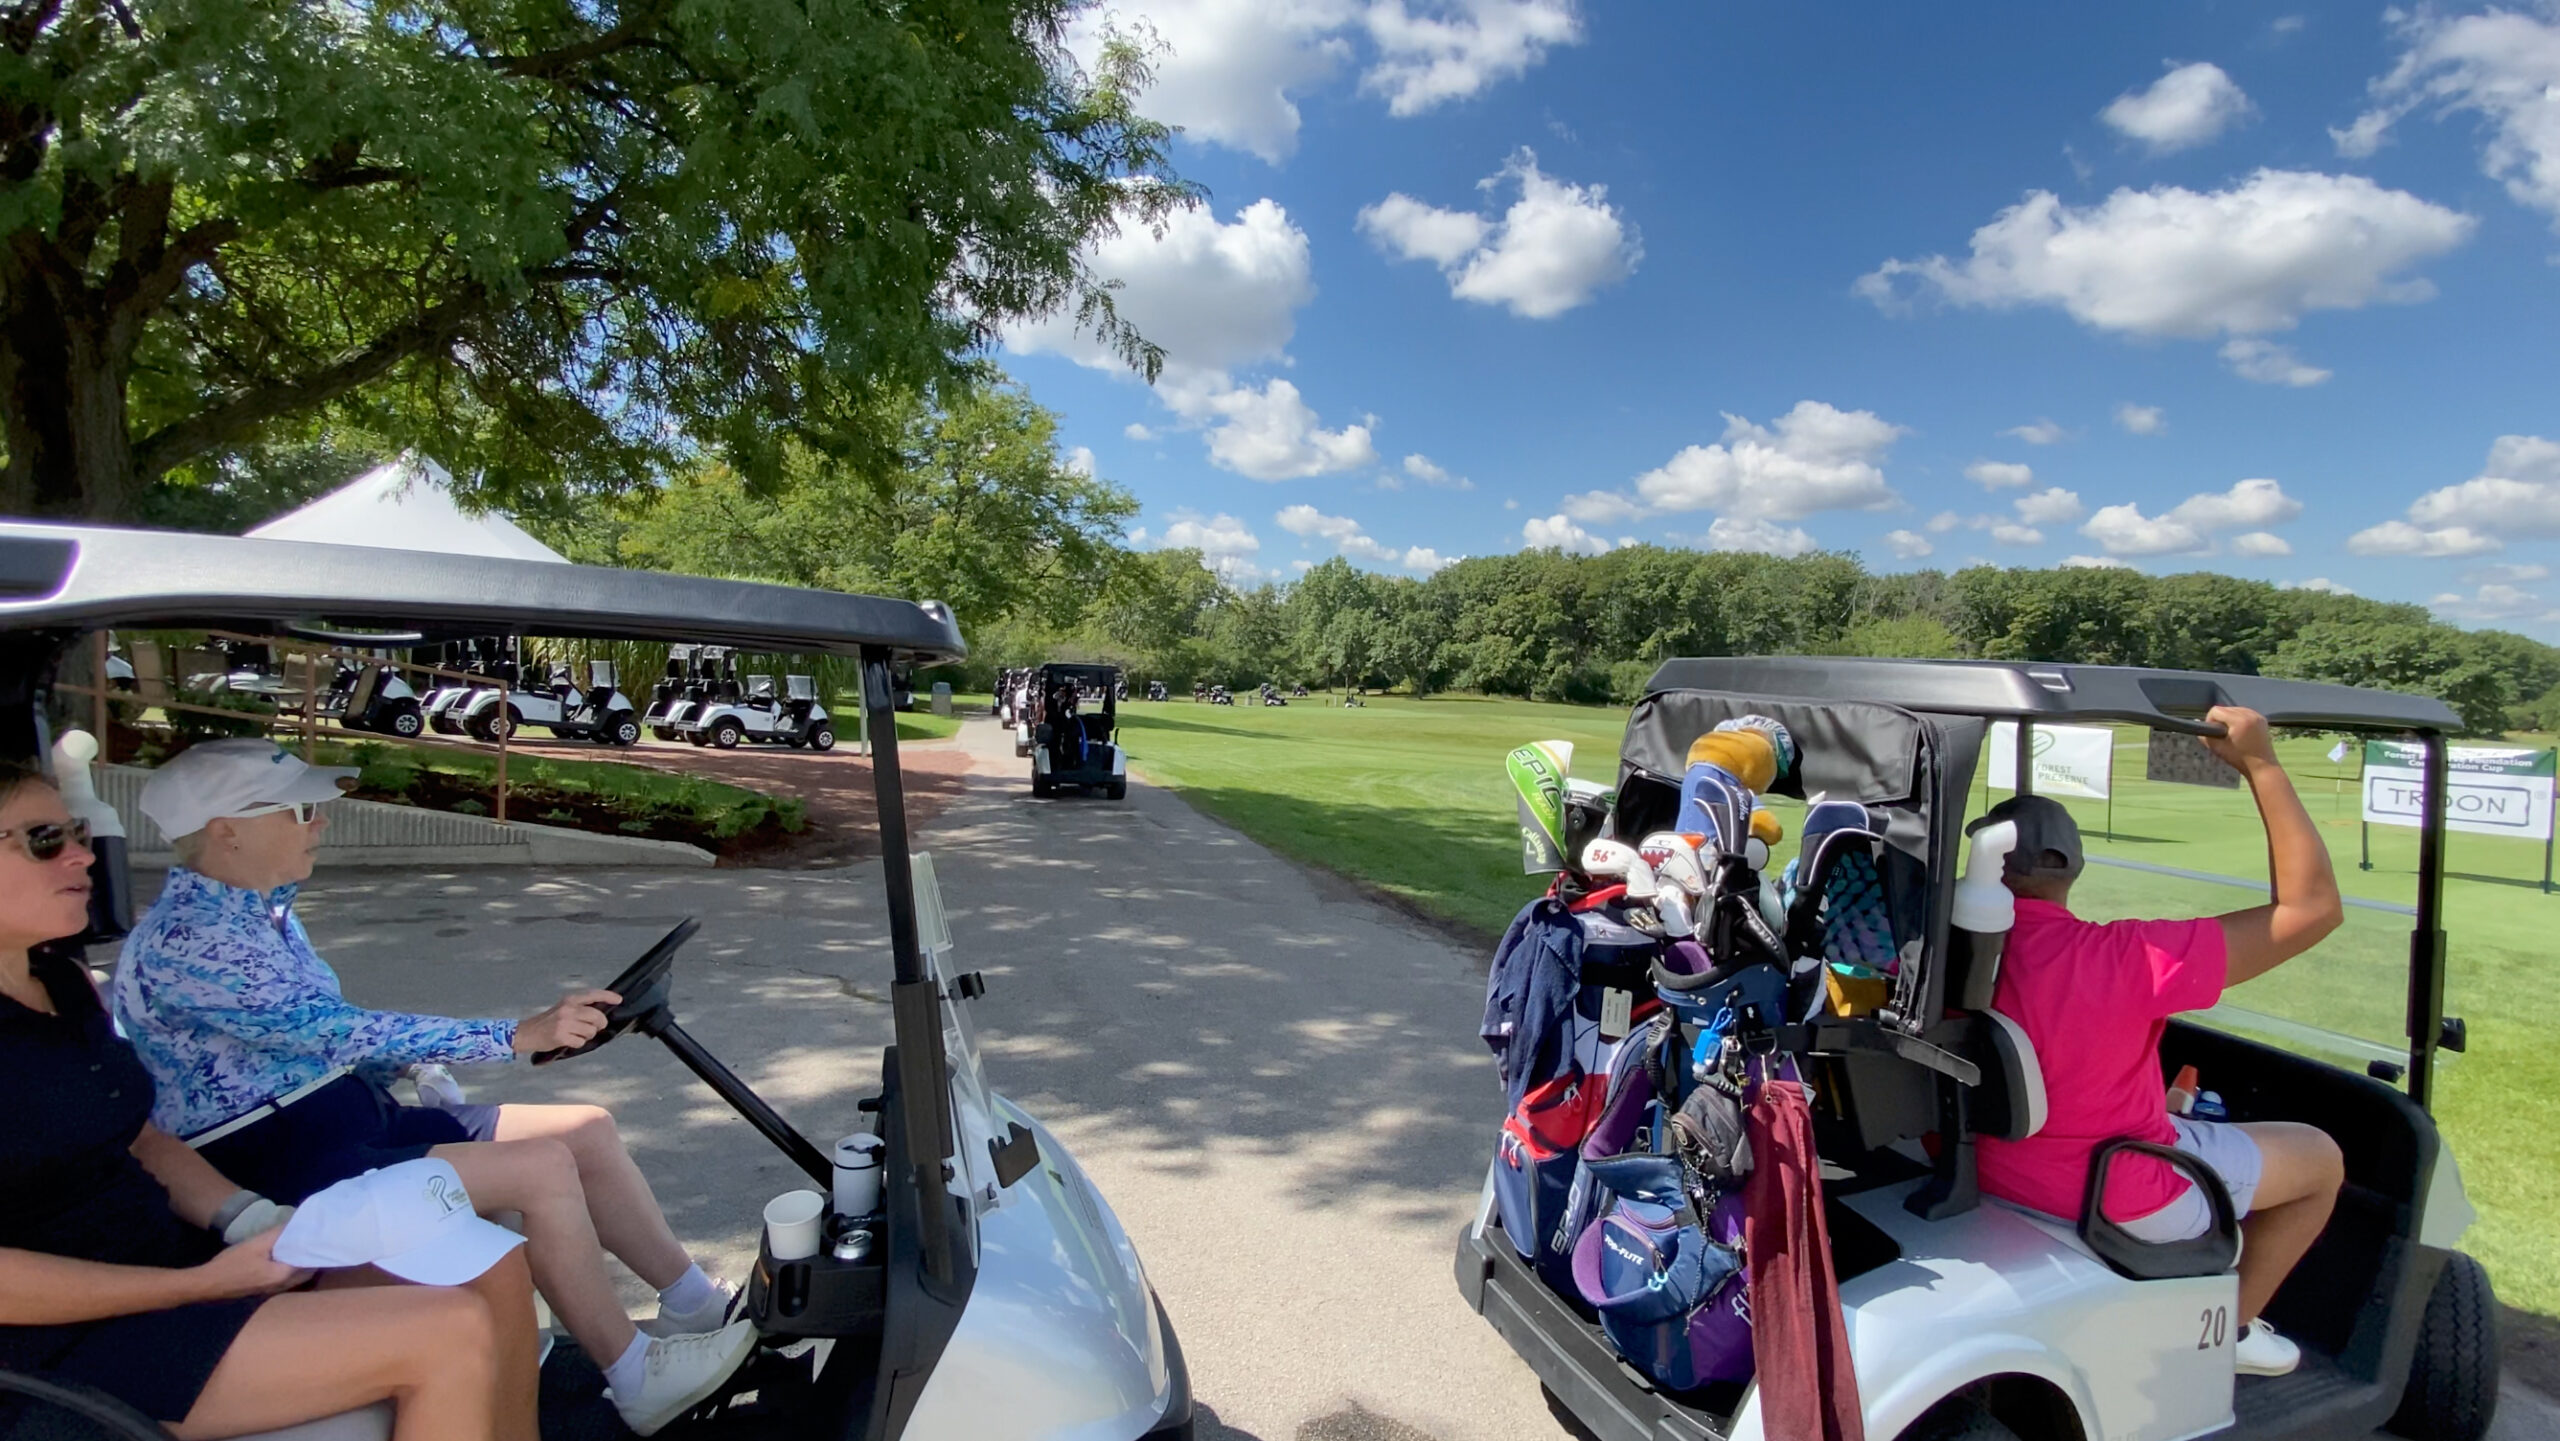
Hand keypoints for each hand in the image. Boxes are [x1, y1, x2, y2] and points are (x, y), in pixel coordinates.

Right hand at [192, 1228, 311, 1300]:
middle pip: (308, 1271)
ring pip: (298, 1276)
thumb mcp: (256, 1244)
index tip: (322, 1236)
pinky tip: (288, 1256)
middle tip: (316, 1239)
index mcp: (283, 1276)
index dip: (317, 1249)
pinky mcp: (267, 1290)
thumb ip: (278, 1235)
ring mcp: (275, 1290)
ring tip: (305, 1244)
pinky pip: (288, 1278)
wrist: (208, 1284)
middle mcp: (283, 1286)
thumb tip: (296, 1223)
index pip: (311, 1263)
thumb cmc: (232, 1264)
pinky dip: (293, 1267)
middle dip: (313, 1256)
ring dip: (303, 1262)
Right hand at [513, 989, 620, 1054]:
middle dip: (599, 1024)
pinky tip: (568, 1040)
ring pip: (591, 1031)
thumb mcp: (563, 1008)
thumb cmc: (548, 1022)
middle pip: (597, 1016)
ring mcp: (564, 1023)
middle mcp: (568, 1009)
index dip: (608, 996)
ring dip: (587, 1035)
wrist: (527, 1032)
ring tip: (575, 1034)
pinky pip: (581, 1042)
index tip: (619, 1000)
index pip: (593, 995)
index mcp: (569, 1000)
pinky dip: (578, 1043)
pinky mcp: (561, 1036)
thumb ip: (580, 1008)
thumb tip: (601, 1013)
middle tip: (594, 1027)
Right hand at [2200, 705, 2277, 772]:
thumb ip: (2206, 737)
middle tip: (2222, 733)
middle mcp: (2249, 714)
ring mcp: (2257, 715)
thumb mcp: (2218, 749)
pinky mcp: (2262, 719)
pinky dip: (2239, 718)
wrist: (2262, 766)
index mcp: (2239, 721)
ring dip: (2229, 718)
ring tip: (2231, 732)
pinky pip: (2245, 712)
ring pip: (2235, 709)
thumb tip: (2198, 726)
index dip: (2210, 720)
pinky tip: (2240, 730)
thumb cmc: (2239, 758)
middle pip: (2225, 708)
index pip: (2216, 710)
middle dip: (2220, 719)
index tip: (2213, 732)